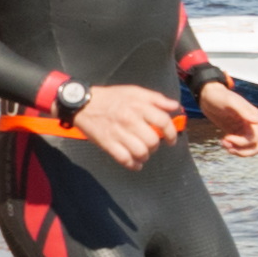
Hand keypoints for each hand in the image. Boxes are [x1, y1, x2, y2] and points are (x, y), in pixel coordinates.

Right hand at [71, 82, 187, 170]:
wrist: (82, 103)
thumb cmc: (111, 97)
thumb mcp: (134, 91)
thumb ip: (156, 99)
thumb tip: (175, 106)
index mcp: (138, 106)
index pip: (163, 122)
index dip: (171, 133)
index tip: (171, 140)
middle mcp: (130, 120)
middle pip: (152, 141)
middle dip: (155, 146)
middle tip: (152, 145)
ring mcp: (118, 133)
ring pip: (140, 152)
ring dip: (145, 156)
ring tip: (143, 154)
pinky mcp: (107, 143)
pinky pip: (124, 159)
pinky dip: (133, 165)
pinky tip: (136, 164)